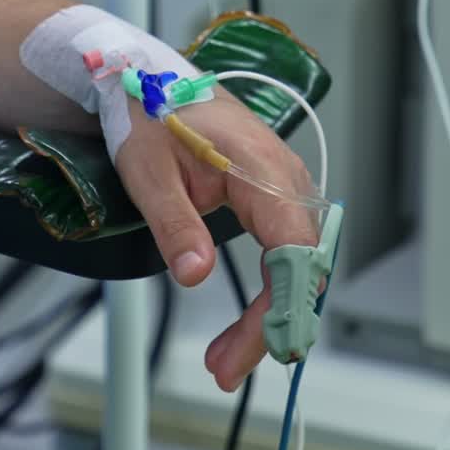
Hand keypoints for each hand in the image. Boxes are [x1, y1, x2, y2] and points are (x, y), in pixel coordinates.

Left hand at [112, 90, 319, 392]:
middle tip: (224, 369)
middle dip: (271, 324)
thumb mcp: (149, 173)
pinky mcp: (273, 196)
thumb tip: (196, 276)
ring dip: (271, 315)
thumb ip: (175, 224)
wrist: (152, 80)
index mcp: (260, 167)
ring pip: (296, 265)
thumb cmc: (152, 116)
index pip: (292, 247)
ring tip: (227, 360)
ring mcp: (284, 187)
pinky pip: (286, 252)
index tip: (264, 345)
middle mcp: (285, 178)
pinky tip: (249, 326)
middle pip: (300, 266)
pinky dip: (271, 293)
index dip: (284, 302)